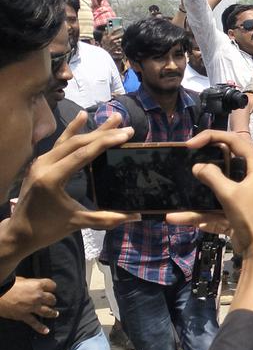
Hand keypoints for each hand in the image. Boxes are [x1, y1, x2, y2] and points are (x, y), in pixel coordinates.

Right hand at [0, 277, 57, 333]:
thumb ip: (31, 284)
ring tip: (55, 314)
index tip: (51, 289)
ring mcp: (31, 307)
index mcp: (37, 285)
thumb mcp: (22, 280)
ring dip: (52, 313)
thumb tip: (34, 286)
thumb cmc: (7, 285)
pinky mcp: (24, 315)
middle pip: (51, 299)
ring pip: (47, 311)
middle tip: (51, 302)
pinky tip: (46, 331)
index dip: (51, 287)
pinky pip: (34, 323)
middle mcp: (37, 296)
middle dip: (52, 300)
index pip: (52, 285)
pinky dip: (41, 328)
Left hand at [2, 114, 138, 261]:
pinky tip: (82, 116)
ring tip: (113, 118)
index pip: (83, 154)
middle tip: (126, 127)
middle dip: (103, 134)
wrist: (19, 232)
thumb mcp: (78, 223)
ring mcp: (40, 162)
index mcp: (52, 179)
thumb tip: (136, 216)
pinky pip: (58, 143)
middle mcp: (44, 165)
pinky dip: (72, 130)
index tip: (125, 135)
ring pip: (68, 140)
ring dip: (92, 129)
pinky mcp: (40, 162)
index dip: (106, 142)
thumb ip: (107, 218)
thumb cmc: (47, 229)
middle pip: (77, 143)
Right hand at [164, 130, 252, 253]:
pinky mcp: (239, 210)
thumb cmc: (251, 216)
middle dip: (206, 160)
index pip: (235, 140)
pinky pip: (216, 208)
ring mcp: (246, 194)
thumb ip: (212, 176)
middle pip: (227, 162)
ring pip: (218, 188)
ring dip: (199, 195)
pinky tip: (179, 218)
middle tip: (188, 158)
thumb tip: (199, 167)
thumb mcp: (229, 193)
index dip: (212, 136)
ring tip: (180, 192)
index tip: (191, 143)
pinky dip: (202, 214)